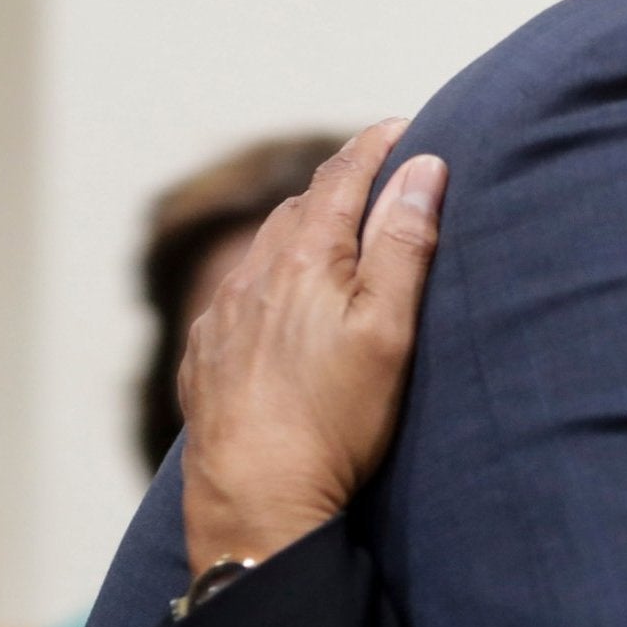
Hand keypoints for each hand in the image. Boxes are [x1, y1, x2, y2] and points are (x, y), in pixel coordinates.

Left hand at [179, 118, 447, 574]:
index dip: (375, 145)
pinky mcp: (205, 359)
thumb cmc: (336, 419)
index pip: (342, 178)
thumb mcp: (390, 328)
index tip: (402, 125)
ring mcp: (221, 318)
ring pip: (263, 251)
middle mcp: (253, 276)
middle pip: (299, 208)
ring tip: (330, 233)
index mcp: (304, 259)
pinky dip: (266, 281)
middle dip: (339, 184)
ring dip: (300, 230)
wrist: (256, 501)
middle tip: (376, 174)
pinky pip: (236, 298)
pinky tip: (278, 303)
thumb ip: (403, 243)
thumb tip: (421, 167)